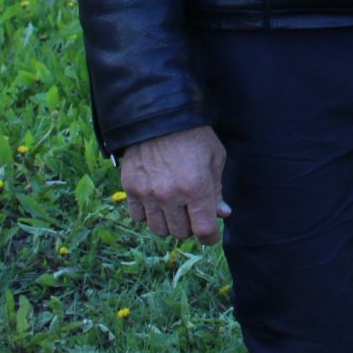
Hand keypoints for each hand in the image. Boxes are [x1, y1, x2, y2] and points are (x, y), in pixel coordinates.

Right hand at [119, 124, 229, 244]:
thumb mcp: (215, 158)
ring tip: (174, 207)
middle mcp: (170, 195)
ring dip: (169, 223)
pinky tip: (155, 201)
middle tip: (192, 212)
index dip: (211, 236)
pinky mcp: (130, 189)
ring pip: (159, 230)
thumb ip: (217, 190)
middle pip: (181, 233)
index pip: (204, 230)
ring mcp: (148, 194)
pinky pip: (138, 217)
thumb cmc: (193, 135)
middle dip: (190, 226)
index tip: (211, 233)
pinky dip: (148, 214)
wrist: (159, 116)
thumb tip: (221, 214)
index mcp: (196, 188)